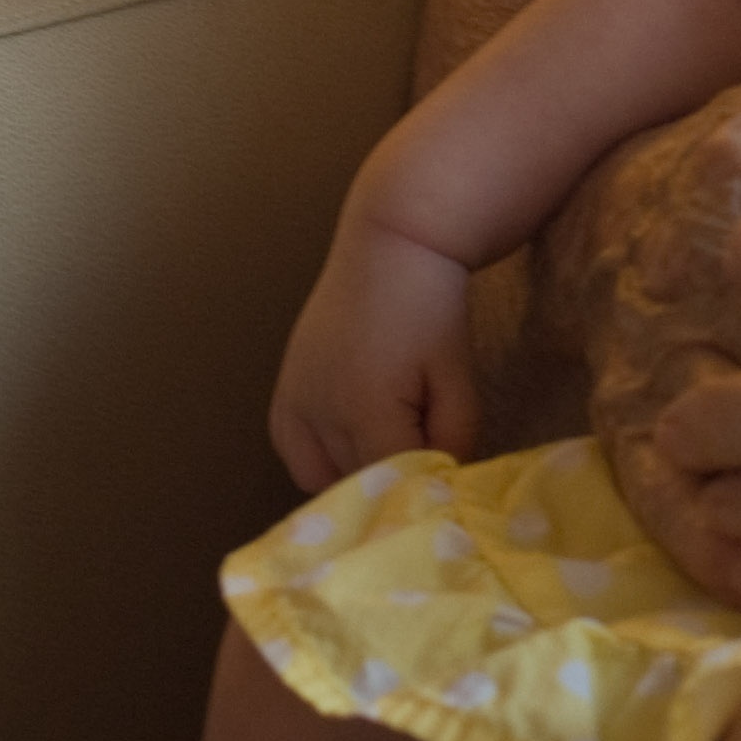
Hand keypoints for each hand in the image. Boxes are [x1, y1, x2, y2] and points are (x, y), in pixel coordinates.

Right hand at [271, 209, 481, 495]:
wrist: (390, 246)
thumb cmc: (432, 308)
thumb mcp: (458, 378)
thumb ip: (454, 441)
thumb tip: (442, 488)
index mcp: (366, 410)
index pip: (394, 488)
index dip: (423, 494)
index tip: (445, 489)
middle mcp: (319, 414)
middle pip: (359, 488)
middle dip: (392, 486)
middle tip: (423, 468)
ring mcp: (294, 405)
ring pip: (325, 480)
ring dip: (357, 478)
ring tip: (390, 449)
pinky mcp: (282, 396)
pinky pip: (296, 457)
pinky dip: (321, 464)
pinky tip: (351, 444)